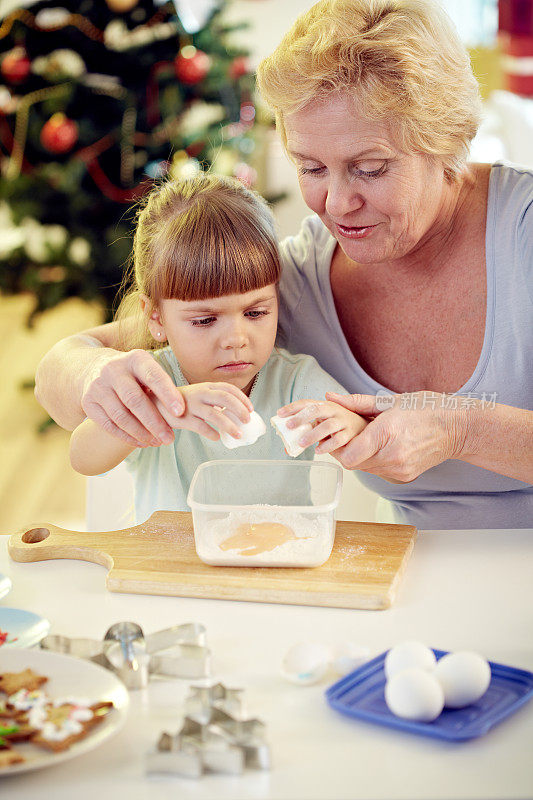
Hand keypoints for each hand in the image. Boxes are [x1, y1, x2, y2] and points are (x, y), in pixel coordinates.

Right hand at [81, 349, 250, 447]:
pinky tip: (141, 442)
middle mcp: (115, 370)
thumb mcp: (147, 369)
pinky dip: (125, 435)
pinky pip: (108, 424)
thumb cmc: (132, 373)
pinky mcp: (88, 402)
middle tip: (170, 438)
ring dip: (141, 432)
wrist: (92, 369)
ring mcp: (98, 386)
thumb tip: (199, 404)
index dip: (167, 393)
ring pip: (121, 414)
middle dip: (154, 421)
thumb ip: (165, 384)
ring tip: (158, 442)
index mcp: (135, 359)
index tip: (182, 410)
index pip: (153, 375)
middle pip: (135, 399)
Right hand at [158, 382, 253, 441]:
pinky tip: (217, 437)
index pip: (228, 389)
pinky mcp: (183, 418)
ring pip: (215, 415)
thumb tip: (235, 412)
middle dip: (239, 409)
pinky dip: (211, 433)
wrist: (155, 404)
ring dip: (229, 426)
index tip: (251, 408)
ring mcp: (191, 405)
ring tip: (238, 434)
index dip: (242, 398)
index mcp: (206, 386)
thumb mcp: (199, 395)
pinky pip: (201, 427)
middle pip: (225, 399)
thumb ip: (214, 400)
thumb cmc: (180, 402)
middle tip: (247, 421)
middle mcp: (200, 393)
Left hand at [276, 398, 367, 453]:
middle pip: (317, 409)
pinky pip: (338, 440)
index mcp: (324, 405)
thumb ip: (305, 433)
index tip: (280, 413)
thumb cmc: (338, 425)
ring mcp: (343, 421)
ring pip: (327, 426)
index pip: (306, 403)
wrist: (364, 426)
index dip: (292, 408)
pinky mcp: (350, 434)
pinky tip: (318, 450)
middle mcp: (334, 410)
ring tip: (301, 443)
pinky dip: (327, 446)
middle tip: (289, 426)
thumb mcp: (321, 424)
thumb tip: (286, 447)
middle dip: (302, 417)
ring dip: (313, 434)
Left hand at [323, 391, 467, 481]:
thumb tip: (332, 398)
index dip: (336, 447)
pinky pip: (379, 471)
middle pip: (354, 463)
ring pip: (365, 468)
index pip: (348, 455)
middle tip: (350, 433)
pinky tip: (382, 446)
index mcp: (386, 434)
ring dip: (361, 455)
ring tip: (368, 438)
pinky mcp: (404, 476)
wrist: (459, 428)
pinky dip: (374, 460)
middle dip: (347, 449)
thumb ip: (357, 402)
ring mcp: (399, 469)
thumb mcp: (391, 400)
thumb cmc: (429, 409)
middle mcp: (392, 457)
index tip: (337, 435)